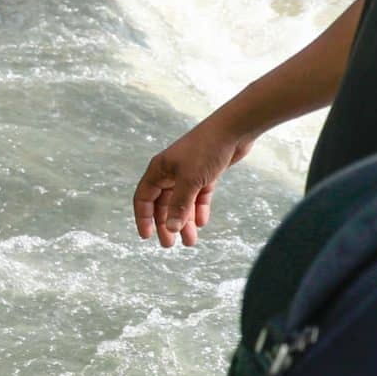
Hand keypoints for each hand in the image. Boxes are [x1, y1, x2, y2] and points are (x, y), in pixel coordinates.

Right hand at [134, 115, 256, 246]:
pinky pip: (198, 197)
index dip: (143, 218)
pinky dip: (198, 210)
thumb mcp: (190, 181)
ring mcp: (188, 174)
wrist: (233, 130)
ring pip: (182, 203)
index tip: (147, 236)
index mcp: (158, 171)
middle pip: (163, 204)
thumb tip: (170, 229)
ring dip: (185, 222)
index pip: (144, 199)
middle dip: (166, 224)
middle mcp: (170, 173)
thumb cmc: (206, 150)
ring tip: (190, 242)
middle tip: (169, 245)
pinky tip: (202, 222)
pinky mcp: (206, 174)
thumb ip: (180, 206)